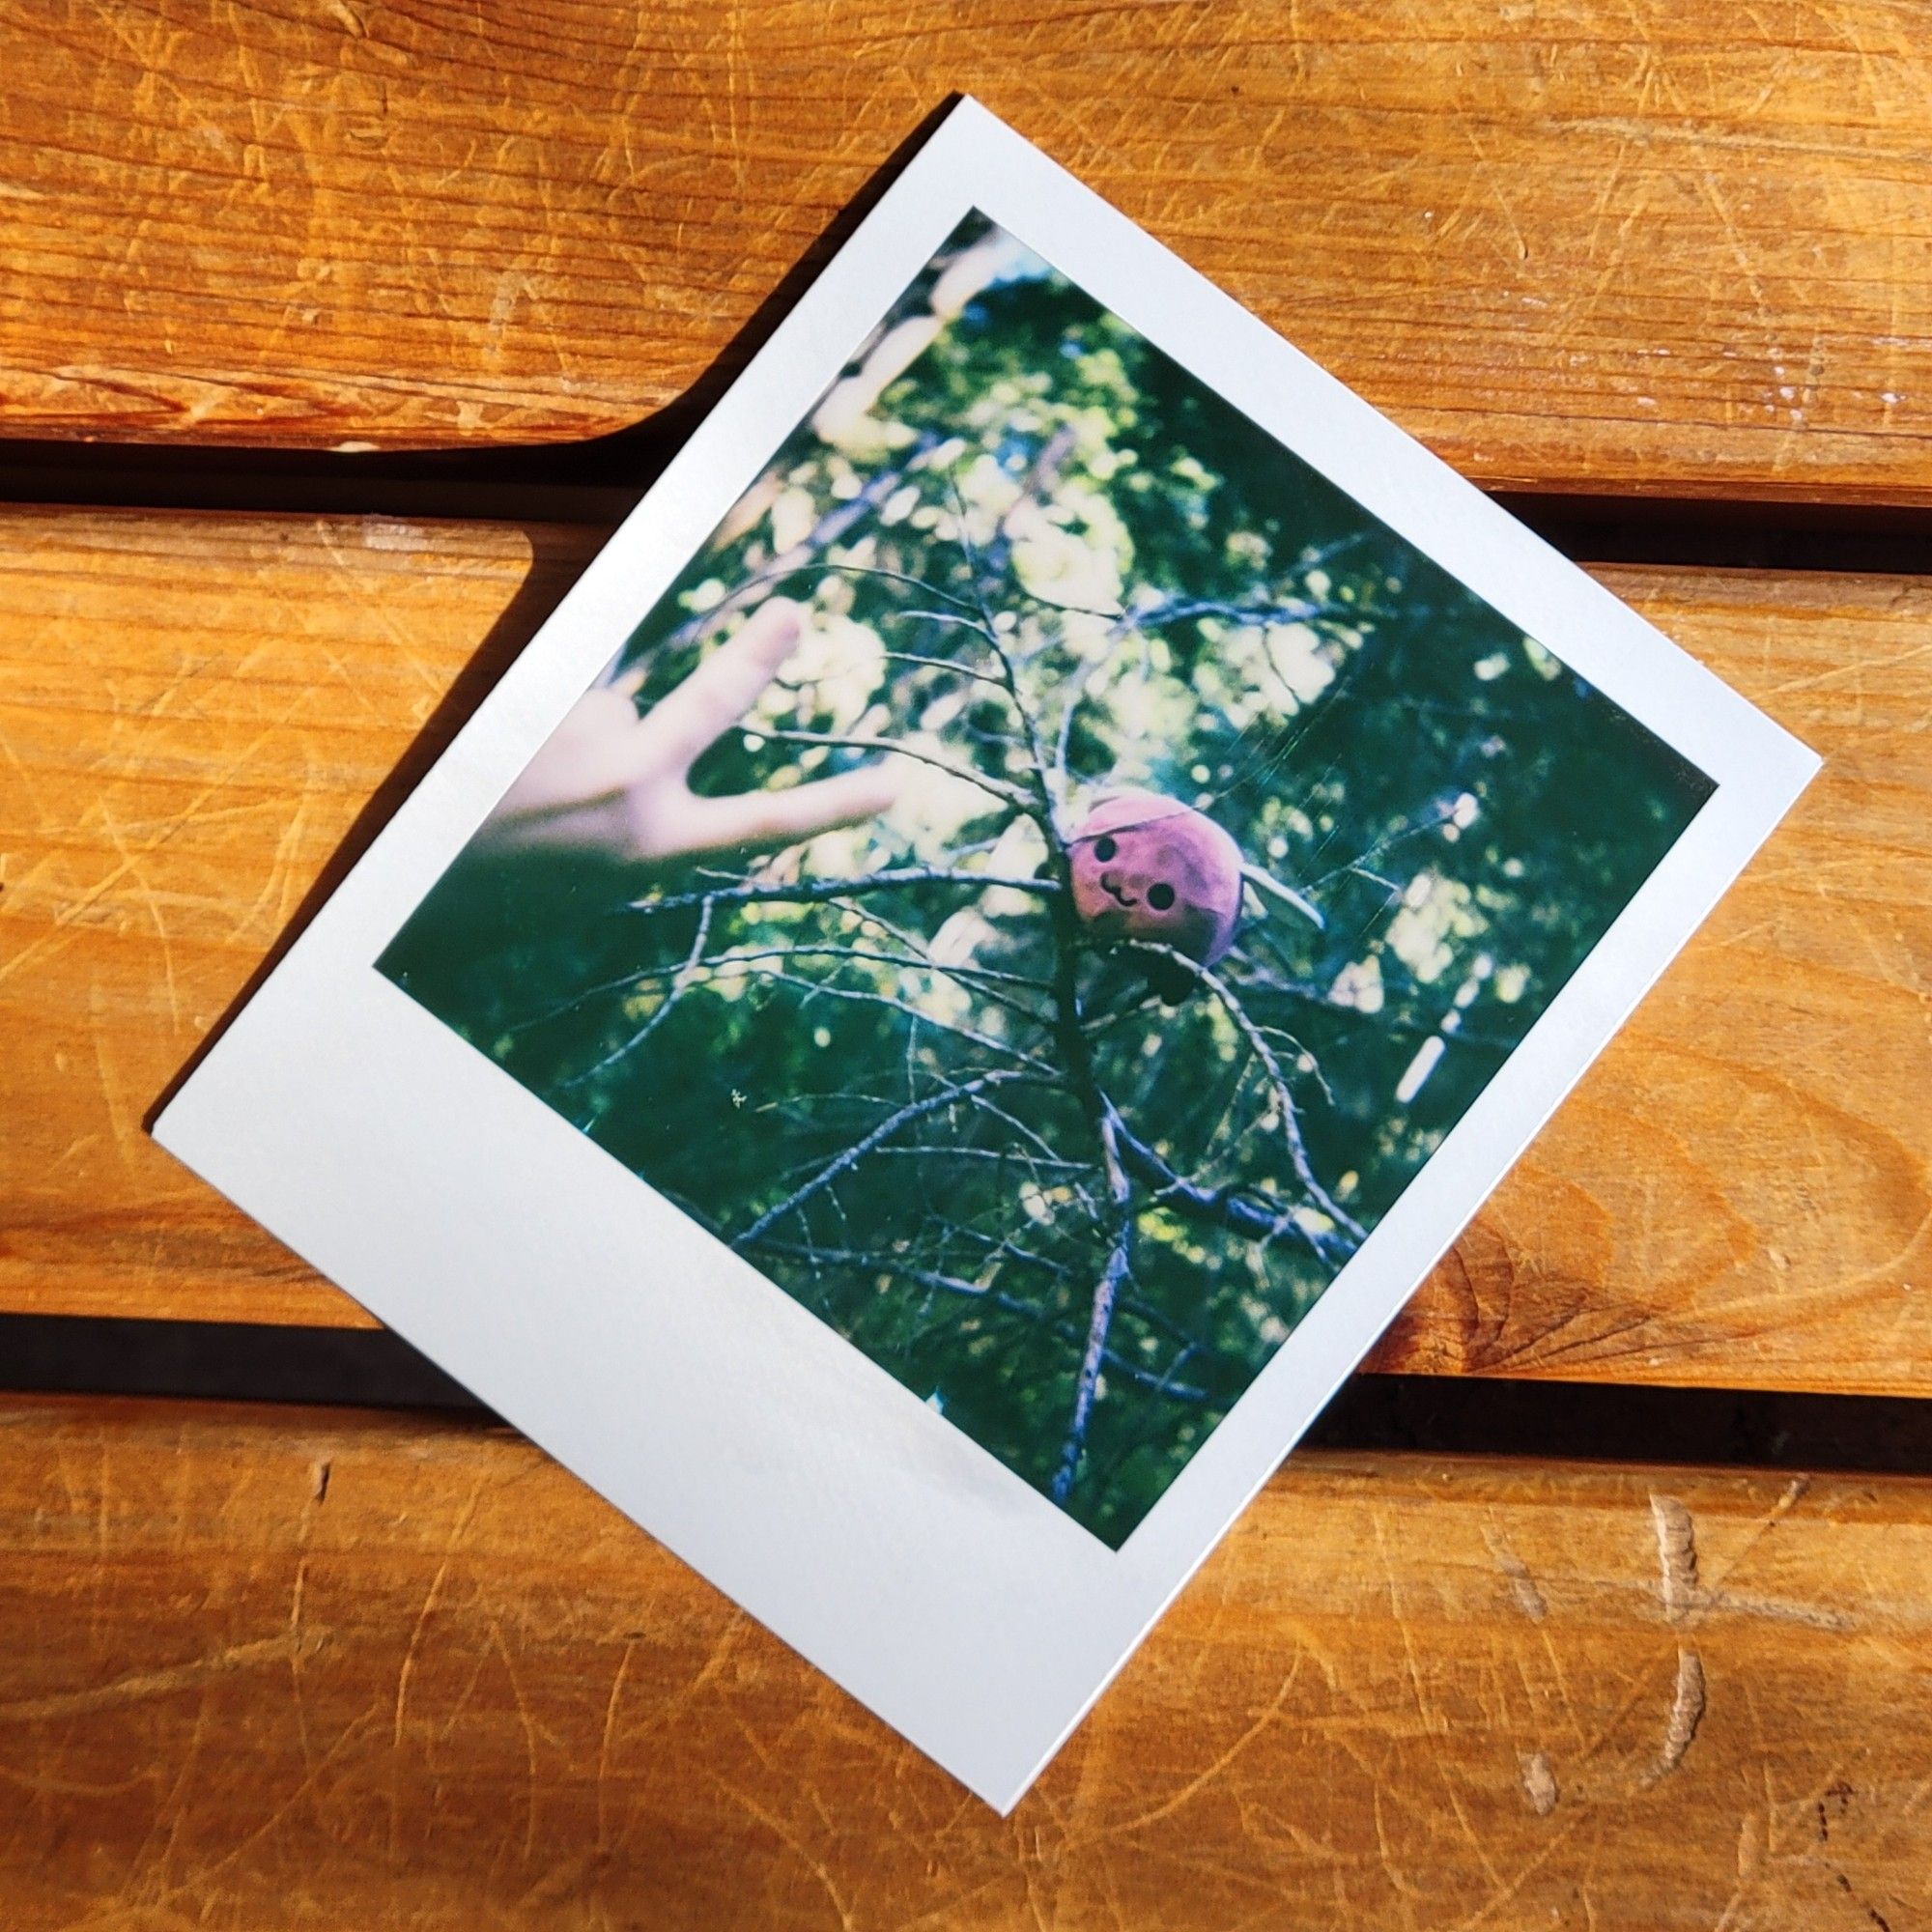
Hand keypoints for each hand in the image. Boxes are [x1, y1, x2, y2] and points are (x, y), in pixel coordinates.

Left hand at [471, 597, 902, 868]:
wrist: (416, 880)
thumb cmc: (509, 892)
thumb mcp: (596, 880)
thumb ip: (638, 822)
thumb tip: (638, 736)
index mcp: (654, 849)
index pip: (765, 822)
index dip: (833, 808)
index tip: (892, 788)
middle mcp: (630, 785)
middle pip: (709, 704)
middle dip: (755, 656)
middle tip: (793, 614)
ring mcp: (581, 738)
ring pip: (608, 710)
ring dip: (579, 732)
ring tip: (524, 782)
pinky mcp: (533, 705)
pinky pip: (560, 699)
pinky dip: (543, 721)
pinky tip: (507, 756)